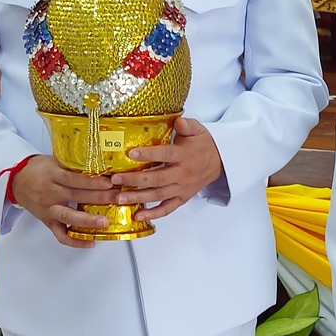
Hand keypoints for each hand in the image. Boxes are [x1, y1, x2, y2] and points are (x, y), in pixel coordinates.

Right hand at [10, 154, 115, 247]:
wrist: (15, 181)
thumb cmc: (38, 169)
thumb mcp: (54, 161)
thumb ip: (73, 163)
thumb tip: (101, 161)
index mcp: (53, 175)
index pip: (74, 179)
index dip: (92, 182)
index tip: (109, 183)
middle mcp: (50, 192)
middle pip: (76, 196)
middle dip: (99, 198)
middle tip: (117, 199)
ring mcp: (48, 208)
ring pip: (68, 217)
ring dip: (88, 221)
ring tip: (105, 222)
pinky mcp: (47, 221)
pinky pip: (60, 235)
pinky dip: (75, 241)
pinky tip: (90, 242)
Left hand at [109, 116, 223, 221]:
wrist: (219, 163)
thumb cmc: (203, 146)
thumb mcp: (198, 130)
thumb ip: (187, 125)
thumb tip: (178, 121)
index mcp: (184, 155)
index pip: (165, 155)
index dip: (148, 155)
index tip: (131, 153)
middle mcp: (182, 174)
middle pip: (157, 179)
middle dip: (135, 180)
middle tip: (116, 179)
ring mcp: (181, 188)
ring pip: (158, 195)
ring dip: (138, 198)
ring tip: (120, 198)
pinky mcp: (181, 198)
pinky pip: (167, 208)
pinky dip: (153, 214)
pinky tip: (138, 215)